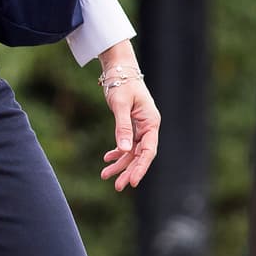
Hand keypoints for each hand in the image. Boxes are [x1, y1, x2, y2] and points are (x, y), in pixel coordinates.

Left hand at [98, 50, 159, 191]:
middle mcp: (148, 127)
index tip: (132, 182)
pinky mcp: (131, 125)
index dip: (141, 168)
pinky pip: (126, 144)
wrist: (118, 69)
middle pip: (141, 155)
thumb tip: (123, 150)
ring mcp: (140, 127)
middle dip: (129, 171)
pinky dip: (117, 152)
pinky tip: (107, 159)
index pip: (148, 151)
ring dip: (120, 164)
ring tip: (105, 176)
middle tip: (118, 187)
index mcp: (151, 122)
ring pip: (132, 152)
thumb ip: (122, 127)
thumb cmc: (122, 83)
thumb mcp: (121, 105)